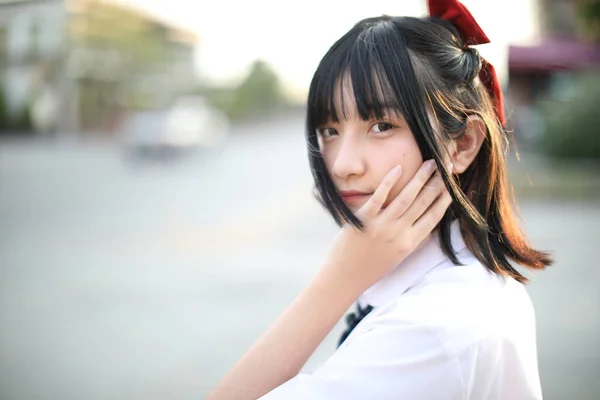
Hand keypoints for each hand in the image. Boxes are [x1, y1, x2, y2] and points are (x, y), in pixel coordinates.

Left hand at [324, 159, 452, 293]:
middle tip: (445, 166)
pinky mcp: (364, 220)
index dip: (445, 199)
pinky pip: (379, 198)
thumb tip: (425, 223)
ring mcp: (382, 226)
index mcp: (410, 243)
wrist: (344, 278)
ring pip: (406, 198)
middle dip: (437, 183)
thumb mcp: (397, 257)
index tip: (452, 185)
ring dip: (420, 178)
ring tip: (430, 163)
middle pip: (423, 203)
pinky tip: (398, 168)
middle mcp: (399, 234)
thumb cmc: (370, 268)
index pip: (434, 217)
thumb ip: (411, 239)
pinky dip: (389, 182)